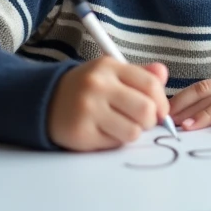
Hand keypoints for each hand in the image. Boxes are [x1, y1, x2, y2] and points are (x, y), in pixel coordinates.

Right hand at [47, 57, 169, 151]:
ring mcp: (88, 110)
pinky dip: (115, 141)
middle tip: (141, 121)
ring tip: (121, 126)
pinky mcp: (81, 133)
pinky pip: (115, 144)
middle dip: (150, 120)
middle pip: (146, 110)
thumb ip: (140, 74)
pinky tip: (103, 131)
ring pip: (133, 132)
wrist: (46, 101)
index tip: (159, 110)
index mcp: (108, 67)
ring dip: (133, 132)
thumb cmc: (87, 88)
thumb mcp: (111, 73)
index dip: (162, 102)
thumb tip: (164, 74)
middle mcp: (97, 86)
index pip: (151, 84)